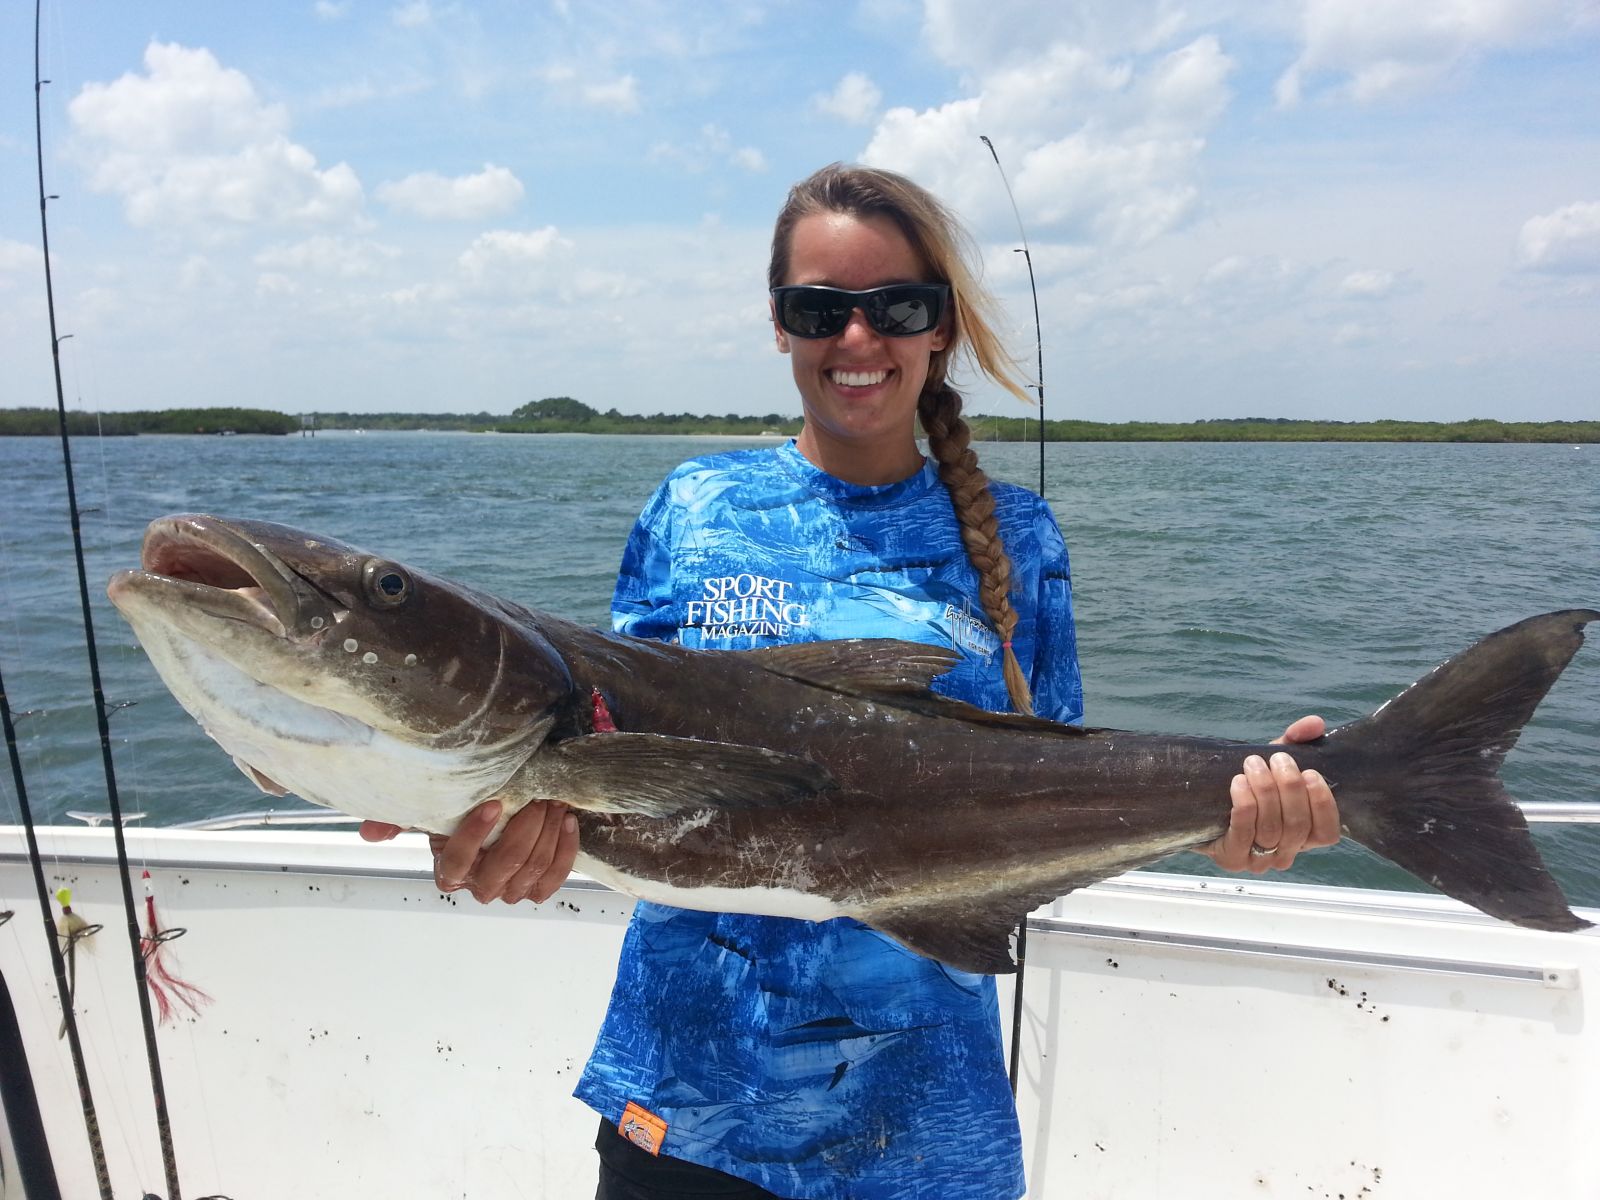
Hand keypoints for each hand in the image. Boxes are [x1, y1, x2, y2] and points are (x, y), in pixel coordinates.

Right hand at [359, 799, 580, 903]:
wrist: (505, 811)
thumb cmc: (463, 811)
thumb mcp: (431, 811)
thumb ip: (397, 819)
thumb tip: (369, 833)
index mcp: (450, 871)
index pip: (458, 862)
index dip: (475, 836)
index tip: (493, 803)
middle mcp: (480, 886)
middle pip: (505, 865)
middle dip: (524, 829)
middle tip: (536, 797)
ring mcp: (512, 890)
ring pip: (533, 868)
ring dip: (547, 833)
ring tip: (552, 801)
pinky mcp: (540, 887)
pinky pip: (556, 876)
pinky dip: (565, 849)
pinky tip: (567, 820)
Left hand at [1199, 715, 1339, 873]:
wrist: (1201, 803)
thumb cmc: (1249, 785)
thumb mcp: (1274, 763)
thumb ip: (1297, 741)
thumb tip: (1315, 723)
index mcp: (1304, 835)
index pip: (1327, 832)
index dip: (1323, 804)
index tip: (1310, 773)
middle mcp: (1286, 852)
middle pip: (1298, 826)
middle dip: (1289, 788)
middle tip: (1277, 759)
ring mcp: (1259, 860)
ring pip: (1272, 829)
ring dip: (1265, 792)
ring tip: (1253, 764)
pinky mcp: (1232, 859)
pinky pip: (1244, 833)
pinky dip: (1245, 805)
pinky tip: (1238, 782)